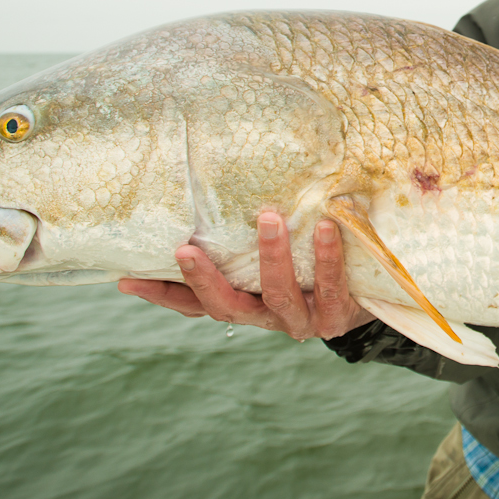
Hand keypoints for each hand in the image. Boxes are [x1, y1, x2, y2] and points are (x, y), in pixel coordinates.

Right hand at [117, 212, 376, 339]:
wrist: (373, 296)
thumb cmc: (312, 261)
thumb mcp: (277, 249)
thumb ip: (246, 230)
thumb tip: (214, 177)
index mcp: (244, 303)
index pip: (193, 304)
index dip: (161, 294)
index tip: (125, 280)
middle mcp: (265, 316)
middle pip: (226, 306)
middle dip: (204, 280)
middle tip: (183, 251)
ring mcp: (300, 320)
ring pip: (277, 294)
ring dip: (271, 257)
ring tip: (270, 218)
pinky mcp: (336, 318)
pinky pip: (330, 288)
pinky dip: (327, 258)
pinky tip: (324, 227)